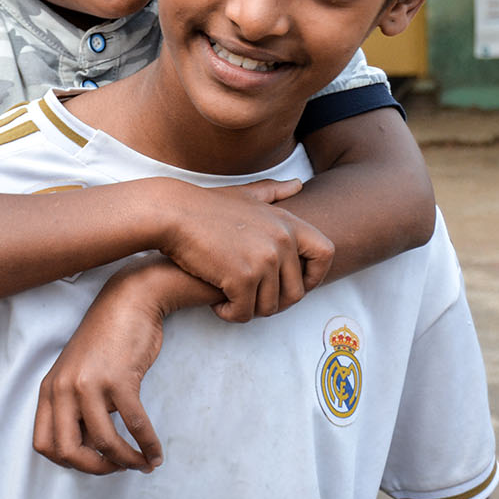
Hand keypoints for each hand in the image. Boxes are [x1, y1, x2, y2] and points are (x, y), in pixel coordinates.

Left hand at [33, 257, 179, 475]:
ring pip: (104, 443)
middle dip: (95, 469)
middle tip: (116, 470)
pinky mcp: (118, 379)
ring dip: (126, 461)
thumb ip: (78, 409)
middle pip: (67, 452)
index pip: (43, 444)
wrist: (129, 302)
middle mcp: (63, 388)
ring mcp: (89, 384)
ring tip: (143, 463)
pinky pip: (134, 425)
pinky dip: (147, 445)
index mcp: (49, 389)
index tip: (93, 461)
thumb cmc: (108, 342)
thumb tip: (94, 451)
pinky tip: (155, 452)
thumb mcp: (79, 375)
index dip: (68, 463)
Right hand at [160, 179, 334, 323]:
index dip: (316, 275)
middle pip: (297, 292)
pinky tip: (217, 304)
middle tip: (252, 299)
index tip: (296, 285)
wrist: (173, 213)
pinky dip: (231, 314)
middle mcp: (281, 241)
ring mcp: (263, 260)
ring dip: (250, 309)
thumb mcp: (245, 194)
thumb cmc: (205, 205)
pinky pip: (244, 312)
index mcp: (287, 222)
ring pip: (269, 307)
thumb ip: (274, 192)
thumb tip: (298, 184)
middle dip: (275, 303)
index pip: (326, 253)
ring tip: (231, 299)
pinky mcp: (241, 278)